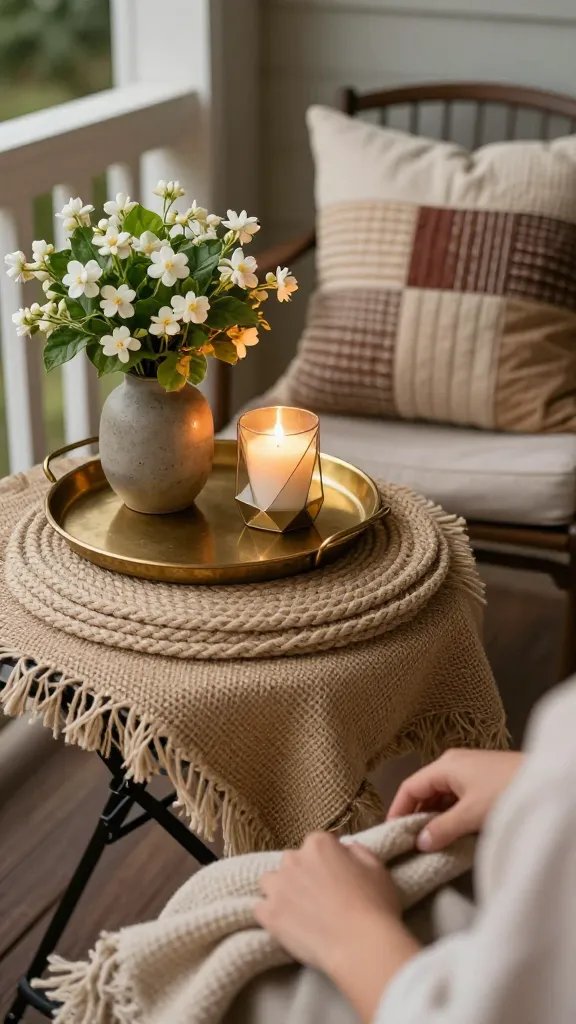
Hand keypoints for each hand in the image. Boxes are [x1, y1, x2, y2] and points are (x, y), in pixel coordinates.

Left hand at [255, 832, 419, 1023]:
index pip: (316, 844)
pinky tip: (286, 927)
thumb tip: (346, 847)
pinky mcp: (268, 914)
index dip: (326, 861)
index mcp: (319, 844)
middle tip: (318, 896)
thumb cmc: (375, 906)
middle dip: (301, 874)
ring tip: (298, 911)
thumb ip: (358, 851)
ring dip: (281, 891)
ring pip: (270, 881)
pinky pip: (260, 909)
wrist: (361, 945)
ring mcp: (278, 886)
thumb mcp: (377, 869)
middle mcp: (294, 859)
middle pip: (291, 861)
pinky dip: (270, 915)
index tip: (334, 877)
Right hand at [387, 748, 523, 850]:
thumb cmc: (506, 791)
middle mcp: (454, 764)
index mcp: (445, 765)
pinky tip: (454, 831)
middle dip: (417, 815)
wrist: (545, 780)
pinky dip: (451, 814)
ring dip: (436, 817)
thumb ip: (443, 829)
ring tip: (430, 841)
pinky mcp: (484, 781)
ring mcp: (470, 772)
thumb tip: (420, 843)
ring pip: (443, 796)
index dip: (397, 810)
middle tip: (409, 841)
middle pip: (425, 791)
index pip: (410, 787)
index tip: (391, 832)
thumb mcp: (471, 814)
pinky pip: (458, 798)